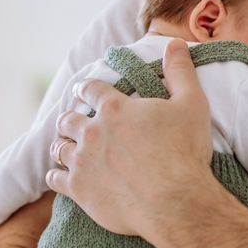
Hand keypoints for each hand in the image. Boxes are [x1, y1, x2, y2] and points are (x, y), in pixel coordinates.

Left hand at [46, 39, 214, 236]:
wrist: (175, 203)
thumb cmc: (185, 153)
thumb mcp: (192, 105)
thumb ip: (180, 72)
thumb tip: (175, 43)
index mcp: (114, 107)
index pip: (90, 89)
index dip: (86, 89)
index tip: (83, 91)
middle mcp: (92, 131)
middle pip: (68, 119)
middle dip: (70, 119)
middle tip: (73, 122)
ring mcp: (82, 161)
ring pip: (59, 148)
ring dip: (62, 145)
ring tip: (66, 148)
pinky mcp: (79, 190)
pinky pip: (54, 179)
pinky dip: (56, 175)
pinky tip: (59, 176)